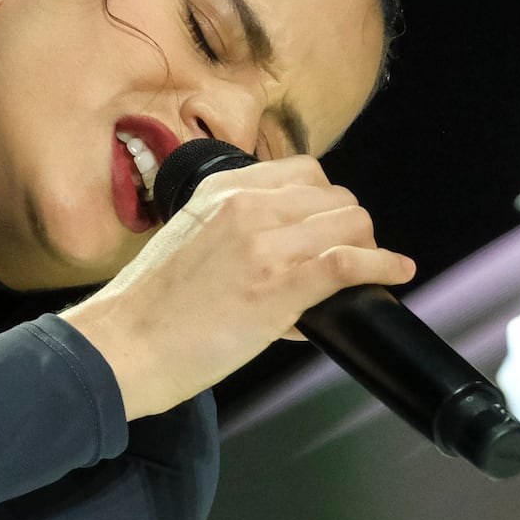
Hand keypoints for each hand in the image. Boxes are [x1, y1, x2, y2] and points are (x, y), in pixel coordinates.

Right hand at [61, 154, 415, 417]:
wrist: (123, 346)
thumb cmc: (148, 310)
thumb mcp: (189, 244)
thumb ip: (233, 237)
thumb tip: (281, 261)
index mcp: (222, 190)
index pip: (303, 172)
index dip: (325, 203)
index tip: (325, 228)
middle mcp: (247, 205)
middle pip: (335, 197)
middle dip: (348, 227)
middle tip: (345, 257)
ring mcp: (266, 244)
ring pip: (351, 223)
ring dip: (366, 247)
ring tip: (365, 273)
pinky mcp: (280, 285)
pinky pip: (351, 262)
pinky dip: (382, 266)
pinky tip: (396, 273)